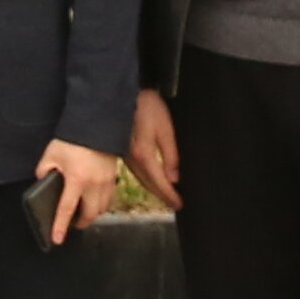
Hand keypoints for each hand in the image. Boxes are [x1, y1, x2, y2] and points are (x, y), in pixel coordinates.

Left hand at [30, 138, 120, 243]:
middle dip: (80, 223)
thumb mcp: (51, 153)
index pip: (67, 209)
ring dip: (92, 214)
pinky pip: (110, 199)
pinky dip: (101, 204)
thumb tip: (43, 181)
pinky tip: (94, 200)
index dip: (60, 226)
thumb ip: (44, 169)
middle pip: (90, 215)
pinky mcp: (114, 177)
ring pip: (102, 209)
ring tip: (83, 212)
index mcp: (76, 179)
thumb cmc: (73, 139)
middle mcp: (94, 184)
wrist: (96, 124)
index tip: (57, 239)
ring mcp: (106, 181)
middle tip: (72, 224)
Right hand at [126, 87, 182, 211]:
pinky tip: (151, 178)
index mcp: (144, 155)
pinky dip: (146, 179)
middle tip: (175, 204)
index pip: (160, 182)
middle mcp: (132, 160)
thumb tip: (174, 177)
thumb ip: (170, 154)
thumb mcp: (164, 127)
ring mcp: (125, 156)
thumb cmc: (145, 106)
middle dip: (163, 195)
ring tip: (166, 195)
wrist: (120, 93)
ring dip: (154, 189)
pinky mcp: (121, 150)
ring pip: (142, 179)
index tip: (179, 205)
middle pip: (149, 184)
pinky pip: (136, 171)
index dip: (170, 195)